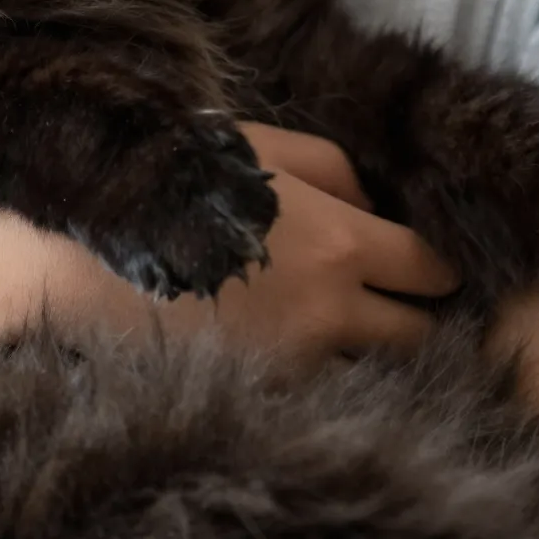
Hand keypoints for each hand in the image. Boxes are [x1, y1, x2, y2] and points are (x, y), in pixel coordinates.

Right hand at [124, 124, 459, 360]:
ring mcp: (290, 362)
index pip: (432, 271)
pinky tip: (300, 352)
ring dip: (366, 355)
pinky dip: (317, 376)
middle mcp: (329, 314)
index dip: (442, 268)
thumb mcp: (270, 147)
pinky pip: (312, 391)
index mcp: (342, 245)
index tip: (435, 265)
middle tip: (404, 303)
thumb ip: (340, 172)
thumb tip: (376, 208)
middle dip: (418, 319)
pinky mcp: (252, 390)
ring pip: (367, 374)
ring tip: (349, 331)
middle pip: (417, 338)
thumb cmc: (184, 175)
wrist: (96, 235)